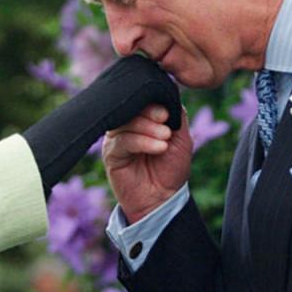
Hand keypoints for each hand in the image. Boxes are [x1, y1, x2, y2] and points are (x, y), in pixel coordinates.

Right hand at [103, 105, 191, 222]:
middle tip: (166, 124)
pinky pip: (122, 141)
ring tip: (165, 139)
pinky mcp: (110, 153)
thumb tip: (167, 93)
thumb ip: (176, 113)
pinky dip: (142, 142)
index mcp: (142, 116)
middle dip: (151, 114)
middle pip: (132, 107)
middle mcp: (127, 124)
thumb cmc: (171, 167)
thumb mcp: (181, 136)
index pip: (142, 98)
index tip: (167, 113)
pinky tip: (158, 148)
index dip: (153, 101)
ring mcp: (117, 137)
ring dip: (149, 129)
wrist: (163, 198)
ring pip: (127, 122)